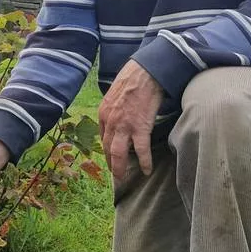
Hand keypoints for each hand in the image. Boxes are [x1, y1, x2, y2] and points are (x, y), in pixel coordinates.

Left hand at [98, 60, 163, 181]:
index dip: (107, 150)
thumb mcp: (115, 94)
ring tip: (123, 178)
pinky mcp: (140, 127)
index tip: (111, 158)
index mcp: (103, 113)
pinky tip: (147, 170)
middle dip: (111, 164)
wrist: (146, 72)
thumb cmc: (133, 79)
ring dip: (120, 168)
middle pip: (108, 149)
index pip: (103, 137)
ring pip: (119, 154)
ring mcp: (124, 126)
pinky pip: (141, 150)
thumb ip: (114, 109)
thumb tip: (118, 118)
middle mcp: (110, 122)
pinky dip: (144, 162)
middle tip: (115, 174)